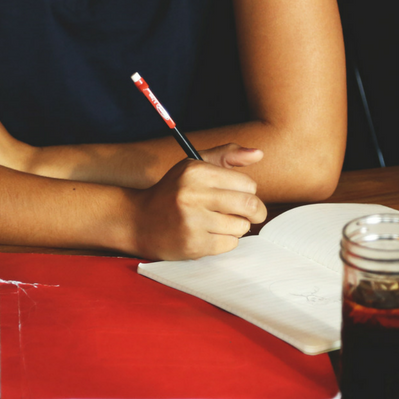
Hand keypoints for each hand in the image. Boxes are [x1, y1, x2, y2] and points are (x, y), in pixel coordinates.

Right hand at [131, 144, 266, 260]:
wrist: (139, 221)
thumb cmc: (173, 193)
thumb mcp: (194, 167)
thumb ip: (226, 156)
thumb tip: (259, 154)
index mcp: (196, 171)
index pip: (247, 184)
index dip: (248, 192)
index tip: (240, 196)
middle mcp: (192, 194)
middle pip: (250, 205)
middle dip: (256, 212)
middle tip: (252, 214)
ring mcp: (192, 221)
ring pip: (241, 227)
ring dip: (236, 227)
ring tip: (219, 223)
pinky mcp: (193, 244)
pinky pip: (229, 244)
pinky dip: (225, 241)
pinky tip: (209, 235)